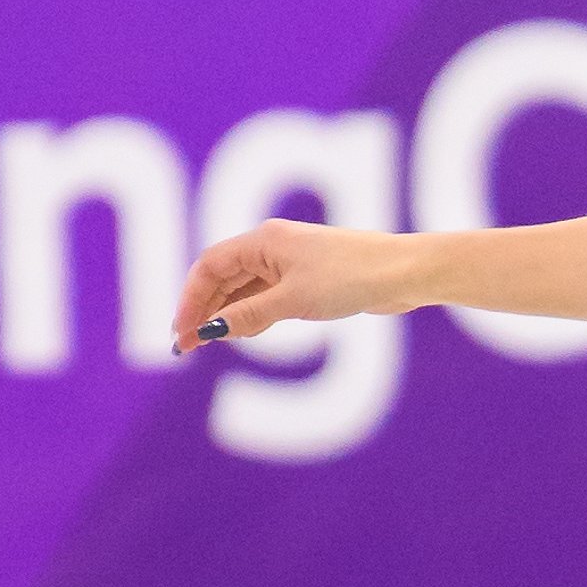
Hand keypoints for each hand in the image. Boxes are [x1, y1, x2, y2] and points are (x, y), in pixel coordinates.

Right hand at [172, 221, 412, 353]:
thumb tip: (212, 331)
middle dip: (204, 309)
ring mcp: (292, 261)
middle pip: (224, 277)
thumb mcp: (293, 301)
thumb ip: (250, 315)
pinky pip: (269, 294)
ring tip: (210, 342)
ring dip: (227, 313)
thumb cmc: (351, 278)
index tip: (182, 332)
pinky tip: (245, 332)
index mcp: (263, 241)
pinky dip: (253, 312)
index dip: (190, 299)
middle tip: (188, 345)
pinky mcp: (311, 278)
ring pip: (246, 287)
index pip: (210, 266)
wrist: (405, 273)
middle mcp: (273, 246)